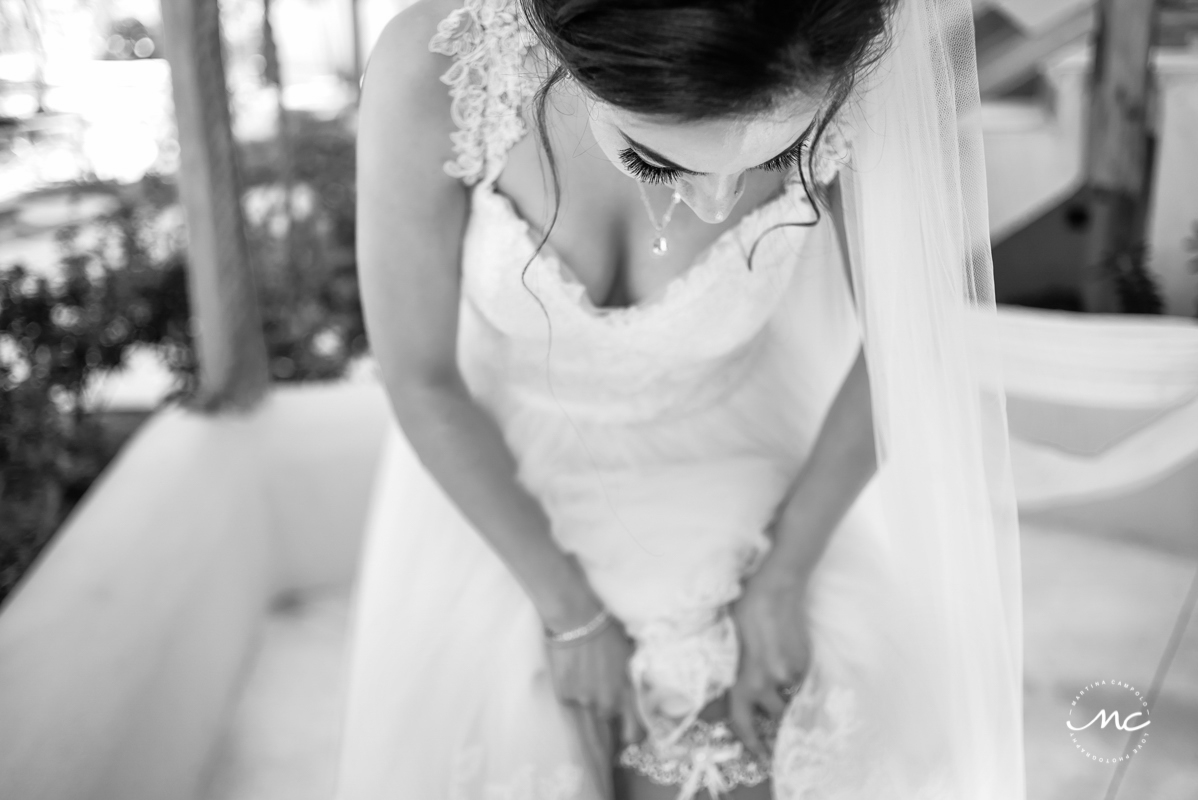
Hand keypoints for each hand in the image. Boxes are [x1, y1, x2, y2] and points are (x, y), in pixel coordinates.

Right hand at [545, 614, 645, 747]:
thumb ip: (634, 681)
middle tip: (606, 688)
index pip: (634, 734)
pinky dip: (574, 690)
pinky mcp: (564, 695)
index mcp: (626, 695)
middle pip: (609, 720)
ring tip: (589, 675)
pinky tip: (574, 670)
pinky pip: (571, 700)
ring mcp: (583, 701)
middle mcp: (606, 704)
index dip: (634, 735)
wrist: (577, 619)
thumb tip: (641, 692)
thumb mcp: (631, 656)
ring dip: (591, 700)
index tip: (632, 729)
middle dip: (610, 709)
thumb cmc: (608, 632)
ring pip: (589, 712)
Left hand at [727, 565, 811, 761]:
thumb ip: (735, 672)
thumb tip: (735, 691)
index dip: (750, 741)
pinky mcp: (806, 663)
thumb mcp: (730, 645)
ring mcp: (789, 673)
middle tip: (771, 698)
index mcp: (742, 678)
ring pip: (790, 699)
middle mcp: (766, 681)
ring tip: (779, 669)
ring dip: (786, 694)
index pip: (743, 721)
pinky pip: (801, 681)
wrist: (775, 588)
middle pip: (774, 714)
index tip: (758, 753)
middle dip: (773, 711)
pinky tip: (787, 654)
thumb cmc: (744, 610)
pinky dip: (796, 677)